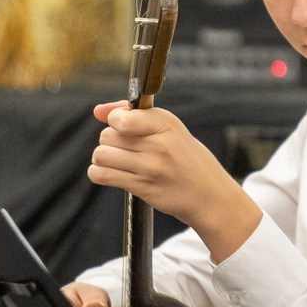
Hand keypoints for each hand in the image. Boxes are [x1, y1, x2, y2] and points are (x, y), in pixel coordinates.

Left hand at [86, 103, 261, 256]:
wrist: (209, 195)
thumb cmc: (188, 159)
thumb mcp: (169, 129)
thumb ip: (133, 115)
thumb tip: (98, 111)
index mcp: (165, 123)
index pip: (122, 117)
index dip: (114, 120)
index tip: (122, 126)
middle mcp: (158, 143)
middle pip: (108, 135)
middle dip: (110, 140)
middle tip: (124, 147)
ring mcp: (150, 167)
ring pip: (102, 154)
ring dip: (103, 158)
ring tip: (116, 160)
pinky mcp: (142, 187)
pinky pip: (102, 175)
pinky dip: (99, 173)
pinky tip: (110, 173)